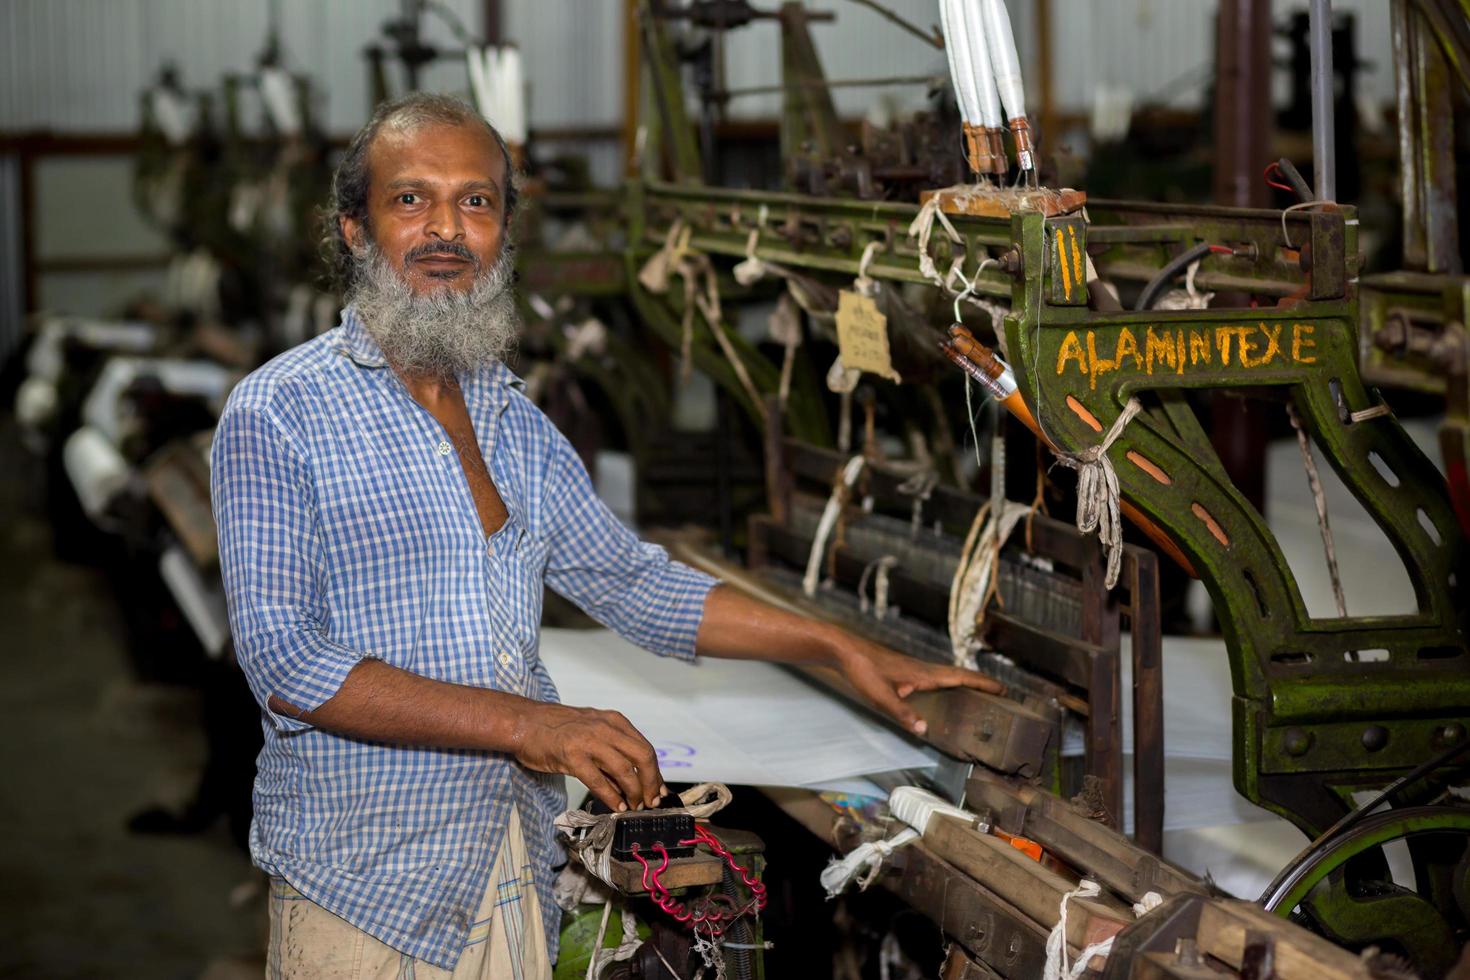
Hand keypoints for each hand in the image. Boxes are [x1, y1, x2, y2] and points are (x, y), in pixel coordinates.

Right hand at [509, 702, 665, 811]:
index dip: (655, 773)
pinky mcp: (572, 756)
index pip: (645, 748)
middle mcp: (606, 728)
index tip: (659, 791)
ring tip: (634, 807)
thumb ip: (612, 752)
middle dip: (651, 783)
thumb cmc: (557, 729)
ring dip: (634, 793)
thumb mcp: (592, 732)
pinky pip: (599, 780)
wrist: (524, 723)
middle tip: (650, 802)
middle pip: (642, 757)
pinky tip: (616, 806)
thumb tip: (632, 783)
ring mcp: (589, 741)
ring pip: (624, 769)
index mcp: (614, 721)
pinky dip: (612, 796)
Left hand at [832, 635, 1004, 735]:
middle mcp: (923, 668)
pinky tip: (943, 690)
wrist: (845, 651)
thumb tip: (923, 730)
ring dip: (966, 680)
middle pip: (959, 674)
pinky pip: (936, 675)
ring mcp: (915, 668)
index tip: (1004, 688)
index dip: (983, 683)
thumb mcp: (881, 697)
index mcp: (923, 674)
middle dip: (981, 682)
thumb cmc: (863, 671)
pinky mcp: (905, 670)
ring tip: (980, 691)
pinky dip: (949, 681)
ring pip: (948, 674)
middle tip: (1000, 691)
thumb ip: (902, 713)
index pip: (960, 677)